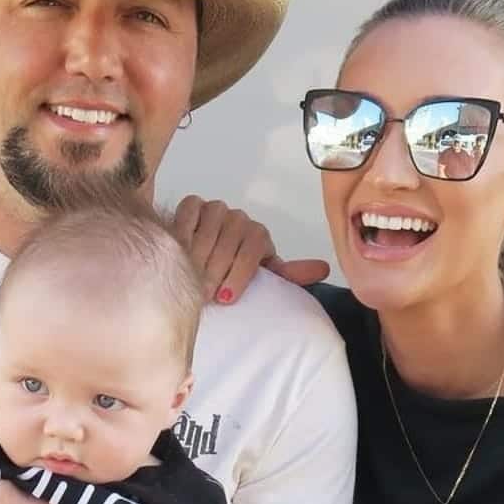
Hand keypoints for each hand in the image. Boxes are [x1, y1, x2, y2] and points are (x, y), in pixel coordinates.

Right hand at [174, 195, 328, 304]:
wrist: (197, 265)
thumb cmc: (229, 277)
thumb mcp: (261, 280)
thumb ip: (288, 275)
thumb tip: (324, 269)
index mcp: (258, 236)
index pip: (255, 246)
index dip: (241, 273)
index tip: (228, 298)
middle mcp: (239, 219)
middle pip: (231, 238)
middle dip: (217, 270)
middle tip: (205, 294)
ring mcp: (215, 209)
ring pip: (210, 227)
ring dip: (199, 256)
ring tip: (191, 279)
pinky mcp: (192, 205)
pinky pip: (190, 212)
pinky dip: (184, 232)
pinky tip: (179, 254)